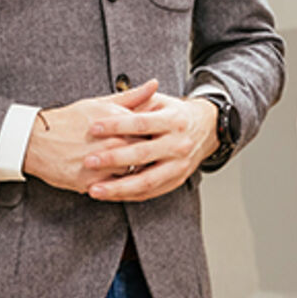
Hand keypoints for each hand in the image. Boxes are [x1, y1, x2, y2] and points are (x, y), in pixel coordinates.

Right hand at [22, 80, 159, 193]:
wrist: (35, 141)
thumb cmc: (70, 120)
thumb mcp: (100, 104)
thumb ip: (132, 97)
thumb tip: (154, 84)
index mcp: (117, 121)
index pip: (151, 131)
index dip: (156, 137)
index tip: (160, 139)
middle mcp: (112, 142)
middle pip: (144, 153)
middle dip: (150, 156)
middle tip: (155, 158)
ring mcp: (102, 164)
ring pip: (132, 173)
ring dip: (136, 173)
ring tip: (139, 170)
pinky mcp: (91, 182)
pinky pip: (115, 188)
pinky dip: (120, 186)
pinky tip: (121, 181)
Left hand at [82, 89, 220, 202]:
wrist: (207, 129)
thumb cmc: (175, 115)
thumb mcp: (160, 102)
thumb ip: (137, 102)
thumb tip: (110, 103)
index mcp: (174, 120)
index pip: (141, 123)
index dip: (116, 125)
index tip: (93, 128)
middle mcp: (178, 144)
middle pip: (143, 154)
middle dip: (113, 159)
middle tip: (89, 161)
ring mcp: (179, 165)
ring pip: (146, 180)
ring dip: (118, 187)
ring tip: (94, 189)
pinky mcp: (176, 180)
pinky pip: (149, 192)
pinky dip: (127, 195)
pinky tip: (108, 194)